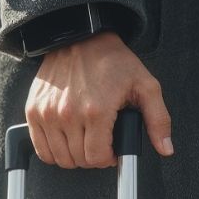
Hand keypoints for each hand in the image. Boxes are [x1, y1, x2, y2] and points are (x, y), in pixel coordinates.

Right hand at [25, 31, 172, 167]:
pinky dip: (53, 151)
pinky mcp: (33, 110)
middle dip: (93, 158)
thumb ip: (159, 120)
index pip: (97, 158)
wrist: (80, 38)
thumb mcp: (146, 86)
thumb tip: (166, 149)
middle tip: (100, 144)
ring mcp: (47, 113)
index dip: (108, 159)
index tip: (111, 151)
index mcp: (96, 111)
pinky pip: (41, 148)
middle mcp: (68, 114)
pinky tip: (67, 139)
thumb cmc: (113, 61)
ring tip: (85, 141)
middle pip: (78, 160)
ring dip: (73, 156)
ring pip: (59, 158)